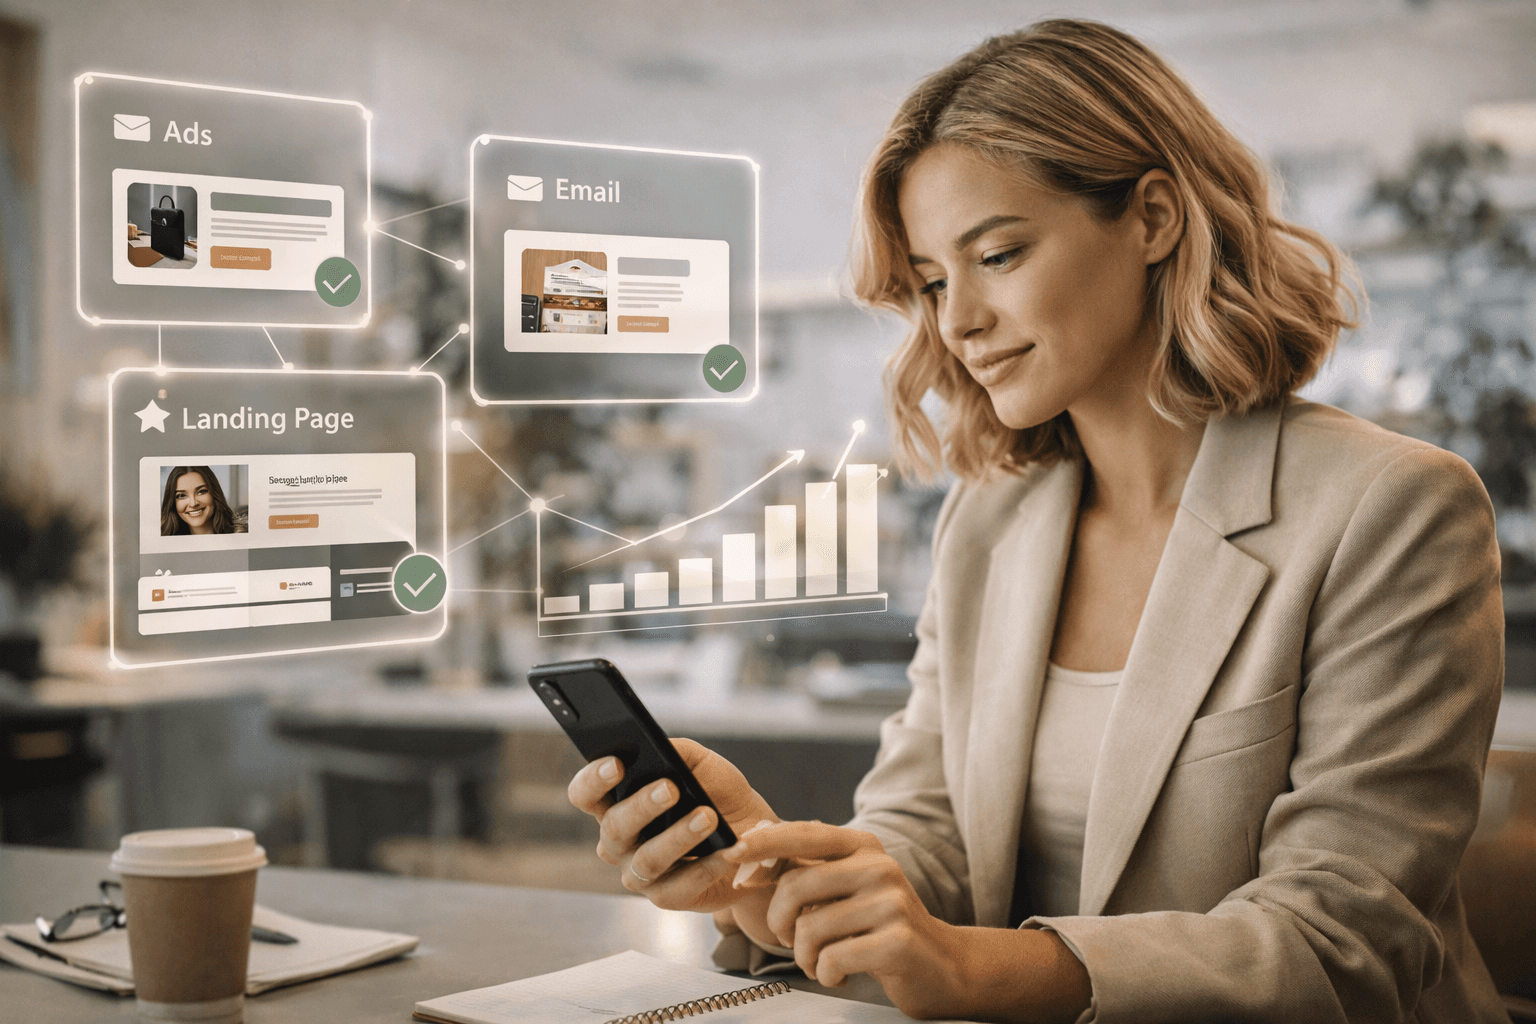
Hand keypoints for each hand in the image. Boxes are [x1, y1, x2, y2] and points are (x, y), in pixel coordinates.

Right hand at [567, 738, 775, 912]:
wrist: (754, 831)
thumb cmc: (716, 793)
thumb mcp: (700, 763)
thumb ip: (678, 752)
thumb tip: (659, 749)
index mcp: (616, 803)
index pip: (585, 794)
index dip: (593, 780)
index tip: (617, 764)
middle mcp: (619, 842)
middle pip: (613, 827)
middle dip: (641, 806)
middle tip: (671, 788)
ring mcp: (639, 873)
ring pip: (647, 860)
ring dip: (678, 837)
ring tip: (707, 817)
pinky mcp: (668, 897)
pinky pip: (679, 887)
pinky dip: (707, 867)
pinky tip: (728, 851)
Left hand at [721, 821, 964, 1014]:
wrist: (941, 964)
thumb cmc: (880, 926)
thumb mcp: (847, 887)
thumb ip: (805, 869)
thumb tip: (746, 852)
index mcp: (862, 846)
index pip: (803, 834)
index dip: (762, 842)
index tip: (730, 852)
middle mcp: (878, 866)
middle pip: (796, 886)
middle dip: (779, 922)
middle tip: (790, 938)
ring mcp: (891, 902)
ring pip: (810, 929)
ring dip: (804, 956)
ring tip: (820, 961)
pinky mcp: (896, 941)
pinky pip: (831, 958)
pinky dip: (825, 973)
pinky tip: (840, 972)